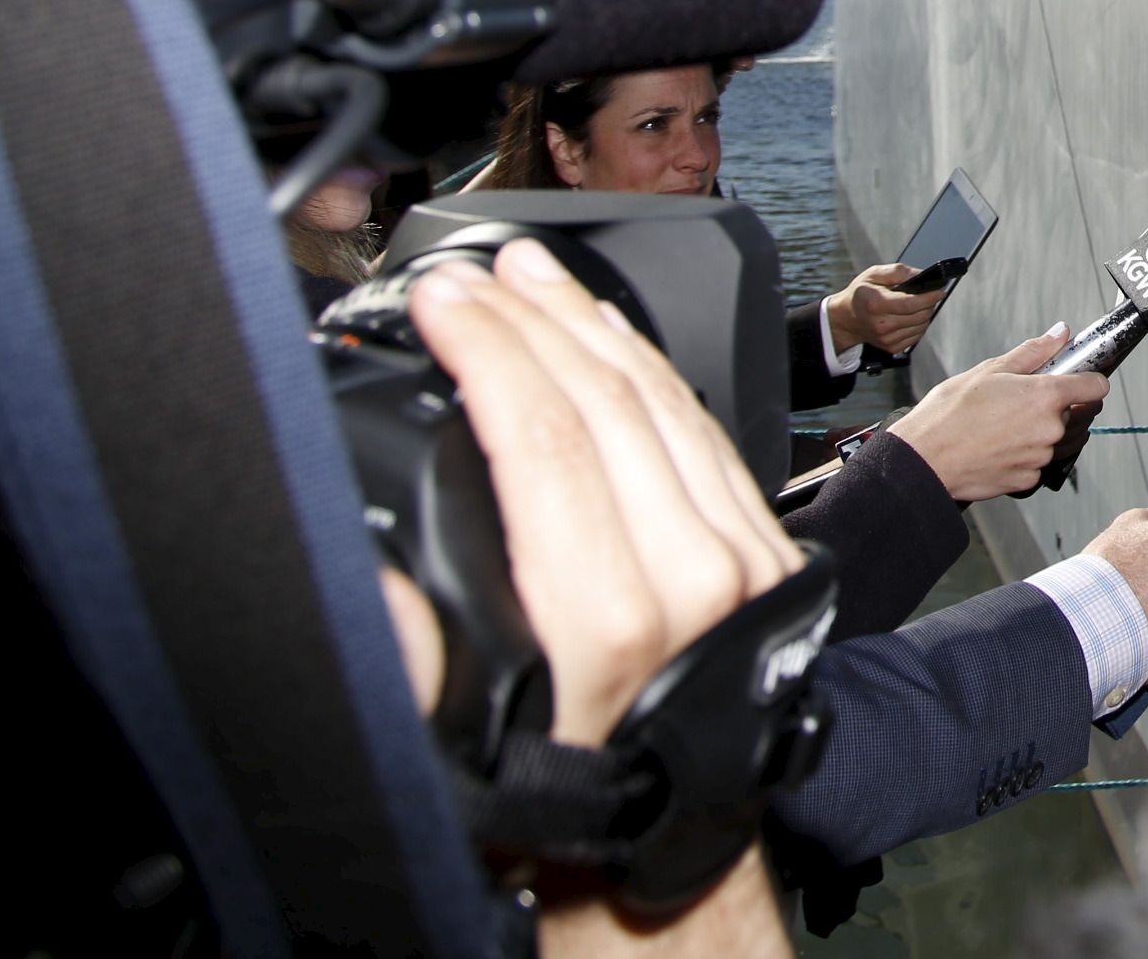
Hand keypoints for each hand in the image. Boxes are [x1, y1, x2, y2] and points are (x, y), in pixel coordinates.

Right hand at [400, 238, 802, 953]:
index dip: (487, 351)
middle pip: (605, 404)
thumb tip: (378, 566)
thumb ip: (414, 664)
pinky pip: (708, 436)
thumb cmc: (564, 824)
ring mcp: (744, 562)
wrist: (680, 876)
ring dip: (595, 328)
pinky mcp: (769, 557)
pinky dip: (655, 372)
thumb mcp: (457, 770)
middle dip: (532, 319)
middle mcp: (693, 581)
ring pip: (665, 405)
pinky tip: (611, 339)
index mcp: (612, 626)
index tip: (440, 301)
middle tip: (474, 272)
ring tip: (534, 279)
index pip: (542, 441)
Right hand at [824, 263, 940, 356]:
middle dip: (929, 304)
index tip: (939, 291)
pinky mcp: (891, 348)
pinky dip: (918, 326)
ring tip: (916, 305)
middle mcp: (881, 324)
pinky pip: (916, 336)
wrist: (846, 318)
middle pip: (920, 316)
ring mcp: (886, 339)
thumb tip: (920, 274)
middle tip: (927, 295)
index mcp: (876, 303)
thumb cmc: (860, 294)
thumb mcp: (874, 273)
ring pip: (921, 326)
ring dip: (925, 315)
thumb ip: (898, 271)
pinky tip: (910, 317)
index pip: (911, 303)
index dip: (930, 297)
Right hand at [886, 326, 1108, 501]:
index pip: (1096, 386)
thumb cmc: (949, 414)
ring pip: (1060, 440)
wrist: (924, 458)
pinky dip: (1028, 454)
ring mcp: (1040, 458)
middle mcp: (1050, 429)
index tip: (1081, 377)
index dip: (1091, 379)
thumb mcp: (990, 370)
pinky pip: (1040, 463)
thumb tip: (1059, 335)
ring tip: (1012, 422)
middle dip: (1061, 405)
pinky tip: (1003, 444)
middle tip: (1027, 399)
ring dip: (1046, 431)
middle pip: (1079, 414)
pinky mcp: (1028, 481)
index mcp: (1045, 396)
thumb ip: (1034, 352)